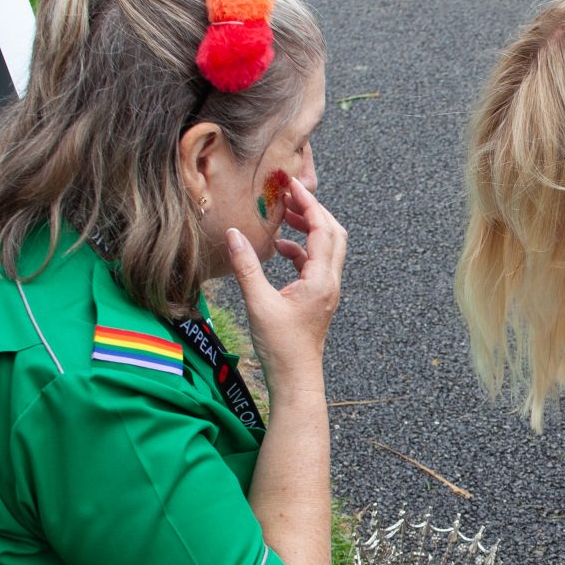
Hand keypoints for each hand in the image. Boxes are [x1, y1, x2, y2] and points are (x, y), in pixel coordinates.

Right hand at [222, 178, 343, 395]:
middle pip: (332, 233)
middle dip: (312, 211)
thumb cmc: (280, 346)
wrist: (295, 379)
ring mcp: (325, 291)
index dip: (307, 204)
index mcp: (320, 279)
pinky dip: (301, 250)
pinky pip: (315, 264)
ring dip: (307, 229)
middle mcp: (329, 282)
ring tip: (281, 217)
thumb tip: (233, 233)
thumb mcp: (258, 303)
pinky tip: (279, 249)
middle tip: (287, 196)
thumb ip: (246, 266)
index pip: (322, 229)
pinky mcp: (317, 299)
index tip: (290, 185)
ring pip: (326, 248)